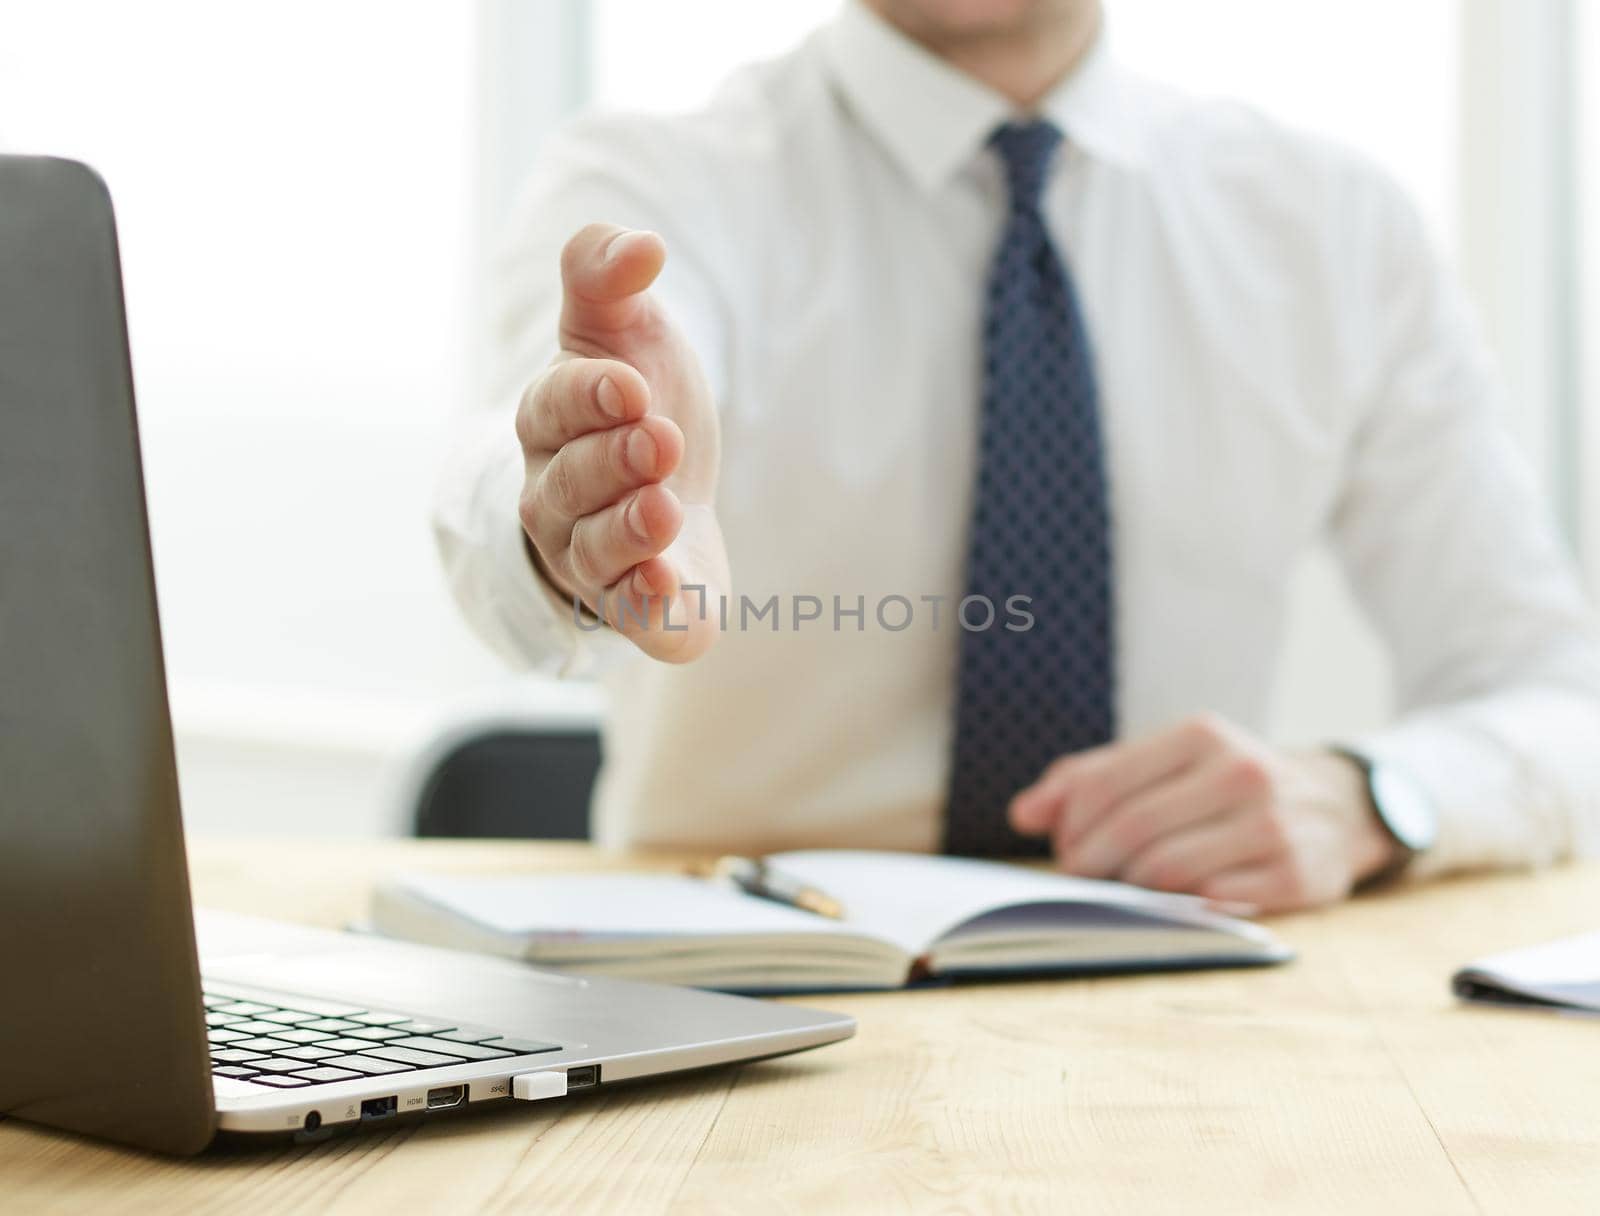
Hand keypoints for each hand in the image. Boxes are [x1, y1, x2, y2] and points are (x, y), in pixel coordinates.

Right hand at [516, 223, 727, 661]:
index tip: (631, 387)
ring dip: (629, 534)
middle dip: (614, 464)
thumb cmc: (635, 403)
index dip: (588, 399)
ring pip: (596, 553)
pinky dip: (649, 610)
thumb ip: (608, 278)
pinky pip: (635, 617)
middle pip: (571, 485)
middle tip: (662, 441)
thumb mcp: (624, 329)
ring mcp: (593, 559)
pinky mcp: (640, 608)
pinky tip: (670, 590)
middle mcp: (558, 497)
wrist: (667, 489)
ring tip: (664, 511)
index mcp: (550, 423)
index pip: (554, 408)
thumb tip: (643, 245)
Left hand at [1007, 715, 1398, 911]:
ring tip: (1126, 888)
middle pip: (1132, 831)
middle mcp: (1242, 773)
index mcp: (1200, 736)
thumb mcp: (1163, 763)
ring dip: (1131, 889)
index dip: (1070, 824)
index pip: (1107, 785)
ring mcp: (1274, 825)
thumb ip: (1089, 780)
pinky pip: (1214, 902)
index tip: (1063, 847)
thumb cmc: (1221, 785)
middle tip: (1082, 877)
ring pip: (1168, 871)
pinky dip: (1182, 908)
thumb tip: (1022, 814)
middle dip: (1092, 862)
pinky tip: (1177, 900)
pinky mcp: (1298, 876)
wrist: (1335, 805)